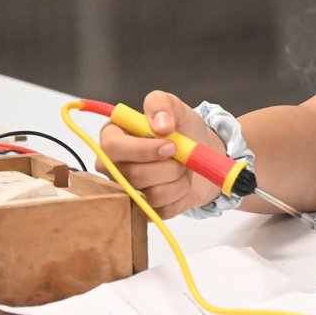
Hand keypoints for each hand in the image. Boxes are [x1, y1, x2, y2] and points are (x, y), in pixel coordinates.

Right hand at [97, 90, 222, 218]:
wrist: (204, 153)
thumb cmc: (182, 129)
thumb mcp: (174, 106)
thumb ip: (161, 104)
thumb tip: (161, 126)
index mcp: (113, 138)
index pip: (111, 148)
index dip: (142, 149)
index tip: (171, 146)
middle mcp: (113, 167)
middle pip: (132, 175)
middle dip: (168, 166)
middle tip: (182, 157)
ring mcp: (126, 191)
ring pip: (151, 195)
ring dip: (178, 179)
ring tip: (183, 167)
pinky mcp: (143, 210)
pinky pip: (162, 209)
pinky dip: (181, 194)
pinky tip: (181, 182)